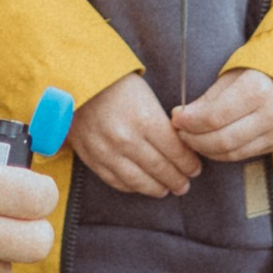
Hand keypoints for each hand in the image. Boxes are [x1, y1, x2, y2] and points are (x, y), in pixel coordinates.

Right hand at [71, 72, 196, 196]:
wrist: (78, 82)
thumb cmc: (117, 85)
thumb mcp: (147, 97)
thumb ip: (162, 124)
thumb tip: (180, 147)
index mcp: (145, 120)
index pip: (175, 151)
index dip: (188, 164)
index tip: (195, 169)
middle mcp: (126, 139)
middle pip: (159, 168)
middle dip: (176, 179)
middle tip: (184, 185)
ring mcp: (107, 151)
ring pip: (138, 180)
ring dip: (156, 188)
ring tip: (165, 190)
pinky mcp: (91, 158)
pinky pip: (115, 180)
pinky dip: (131, 187)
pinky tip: (140, 186)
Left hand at [171, 68, 272, 165]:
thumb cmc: (264, 68)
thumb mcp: (234, 73)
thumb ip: (209, 98)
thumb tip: (183, 117)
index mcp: (257, 90)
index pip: (214, 116)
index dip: (189, 122)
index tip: (176, 118)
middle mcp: (270, 114)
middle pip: (222, 140)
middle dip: (194, 139)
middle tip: (180, 132)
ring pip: (232, 153)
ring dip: (207, 150)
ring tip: (192, 139)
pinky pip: (245, 155)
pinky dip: (224, 153)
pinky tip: (211, 144)